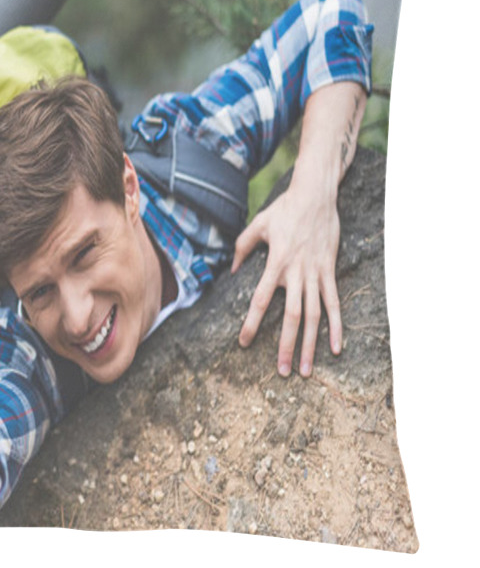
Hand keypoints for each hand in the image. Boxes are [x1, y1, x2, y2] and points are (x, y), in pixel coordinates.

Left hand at [231, 180, 341, 377]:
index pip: (261, 299)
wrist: (316, 195)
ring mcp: (316, 273)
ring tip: (307, 370)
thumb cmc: (284, 211)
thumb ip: (241, 247)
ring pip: (314, 315)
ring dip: (311, 344)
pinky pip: (335, 302)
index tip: (244, 343)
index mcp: (276, 263)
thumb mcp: (257, 226)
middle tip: (283, 371)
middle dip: (287, 346)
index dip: (253, 323)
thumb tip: (232, 270)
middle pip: (292, 316)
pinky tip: (335, 348)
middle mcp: (297, 272)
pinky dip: (336, 326)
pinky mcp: (330, 270)